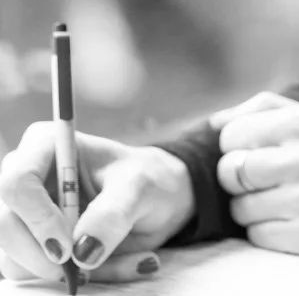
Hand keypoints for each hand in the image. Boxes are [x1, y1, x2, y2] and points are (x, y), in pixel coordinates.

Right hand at [0, 121, 194, 284]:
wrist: (156, 203)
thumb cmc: (145, 181)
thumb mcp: (141, 187)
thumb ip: (114, 212)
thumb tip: (82, 251)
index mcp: (45, 146)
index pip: (17, 182)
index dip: (37, 218)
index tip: (66, 247)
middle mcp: (26, 179)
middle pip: (6, 225)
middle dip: (41, 256)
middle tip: (81, 269)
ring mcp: (25, 216)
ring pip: (15, 258)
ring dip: (65, 273)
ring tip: (114, 259)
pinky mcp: (31, 248)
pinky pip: (36, 277)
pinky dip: (73, 281)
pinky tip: (108, 266)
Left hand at [215, 94, 298, 276]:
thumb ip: (268, 111)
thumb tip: (215, 122)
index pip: (233, 134)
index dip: (236, 147)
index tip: (254, 154)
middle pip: (231, 171)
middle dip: (239, 179)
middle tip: (266, 181)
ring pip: (240, 208)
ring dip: (254, 209)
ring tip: (286, 202)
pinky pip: (258, 236)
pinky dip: (269, 232)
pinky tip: (295, 222)